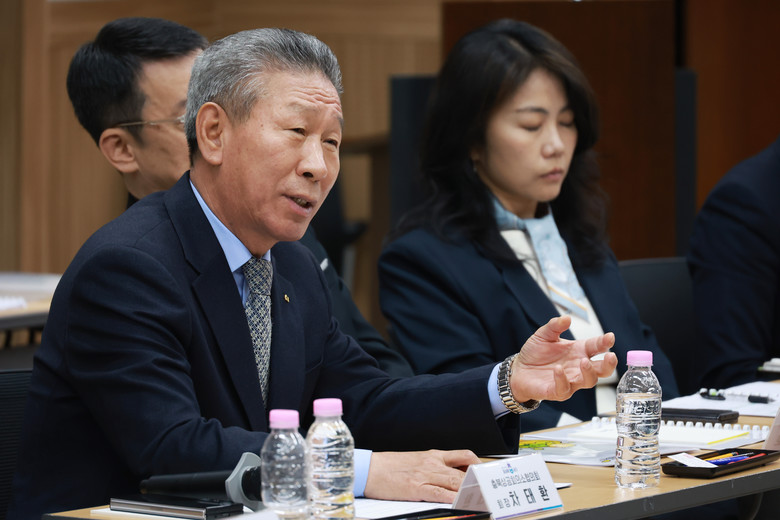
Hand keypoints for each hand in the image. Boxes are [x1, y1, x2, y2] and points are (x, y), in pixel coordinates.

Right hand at [364, 449, 479, 502]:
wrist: (369, 468)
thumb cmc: (390, 467)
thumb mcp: (416, 460)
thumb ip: (433, 466)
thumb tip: (451, 476)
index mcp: (433, 455)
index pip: (464, 456)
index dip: (479, 466)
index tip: (489, 474)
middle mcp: (433, 463)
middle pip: (463, 471)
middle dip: (479, 482)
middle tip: (492, 490)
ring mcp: (425, 475)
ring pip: (455, 482)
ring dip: (470, 491)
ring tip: (482, 498)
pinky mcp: (416, 488)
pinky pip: (439, 493)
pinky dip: (452, 499)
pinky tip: (460, 503)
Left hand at [510, 315, 616, 402]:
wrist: (519, 370)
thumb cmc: (535, 353)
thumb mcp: (543, 335)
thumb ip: (555, 326)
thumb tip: (567, 318)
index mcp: (578, 351)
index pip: (597, 347)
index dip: (605, 342)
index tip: (610, 337)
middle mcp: (578, 367)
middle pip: (602, 369)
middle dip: (609, 364)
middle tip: (610, 356)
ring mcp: (570, 381)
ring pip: (589, 381)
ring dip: (589, 372)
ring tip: (584, 362)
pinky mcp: (558, 391)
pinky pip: (565, 388)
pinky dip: (563, 379)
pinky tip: (558, 370)